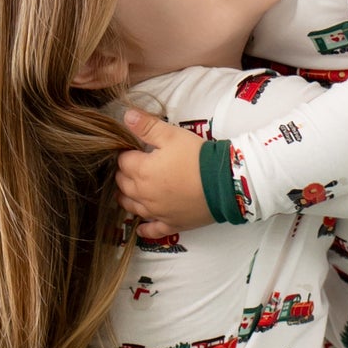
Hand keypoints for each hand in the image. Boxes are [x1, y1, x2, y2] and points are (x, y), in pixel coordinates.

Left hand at [115, 109, 213, 231]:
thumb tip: (126, 116)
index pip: (123, 161)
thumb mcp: (172, 135)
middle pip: (123, 184)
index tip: (135, 150)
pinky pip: (152, 231)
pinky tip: (140, 228)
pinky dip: (144, 229)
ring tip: (129, 192)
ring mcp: (157, 212)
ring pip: (132, 207)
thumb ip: (147, 126)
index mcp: (142, 171)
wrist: (224, 183)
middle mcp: (144, 194)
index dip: (128, 154)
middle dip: (125, 174)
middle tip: (135, 166)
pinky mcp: (171, 224)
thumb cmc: (197, 157)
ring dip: (128, 198)